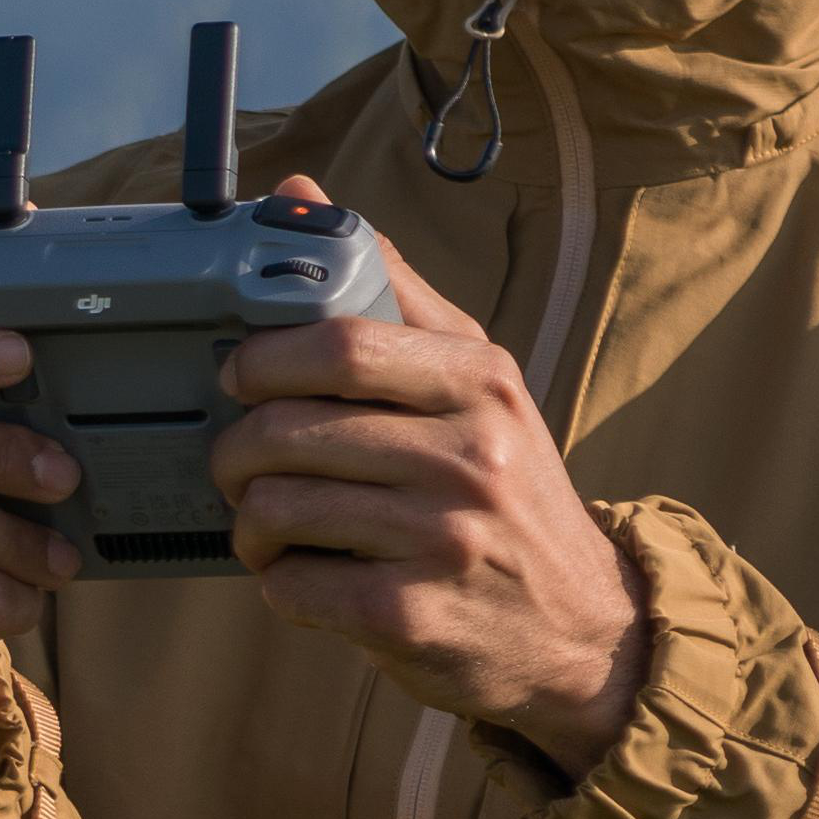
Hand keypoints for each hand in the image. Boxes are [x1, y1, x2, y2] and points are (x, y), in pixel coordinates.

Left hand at [207, 187, 649, 761]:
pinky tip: (308, 574)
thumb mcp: (477, 381)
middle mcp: (471, 456)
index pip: (338, 344)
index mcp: (482, 382)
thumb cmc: (506, 490)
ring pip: (275, 509)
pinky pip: (292, 583)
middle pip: (284, 432)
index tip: (239, 375)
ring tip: (270, 526)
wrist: (584, 627)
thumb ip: (388, 287)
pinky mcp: (412, 614)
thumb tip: (297, 191)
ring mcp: (442, 539)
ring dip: (249, 523)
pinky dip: (280, 581)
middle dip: (234, 451)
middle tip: (237, 464)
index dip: (261, 357)